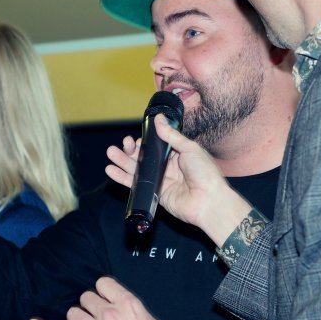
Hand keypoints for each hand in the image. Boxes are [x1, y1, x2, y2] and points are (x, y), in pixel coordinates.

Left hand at [28, 277, 173, 319]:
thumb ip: (139, 315)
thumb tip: (131, 314)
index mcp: (127, 303)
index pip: (103, 283)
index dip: (102, 291)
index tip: (104, 299)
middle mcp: (109, 313)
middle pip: (86, 297)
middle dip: (89, 307)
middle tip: (96, 319)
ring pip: (73, 313)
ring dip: (77, 319)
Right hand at [105, 116, 253, 245]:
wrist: (209, 201)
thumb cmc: (206, 174)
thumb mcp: (189, 148)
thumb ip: (171, 135)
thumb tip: (159, 118)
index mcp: (178, 154)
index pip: (155, 145)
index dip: (144, 141)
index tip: (136, 138)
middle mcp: (168, 167)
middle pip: (144, 157)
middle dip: (131, 150)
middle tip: (123, 144)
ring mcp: (161, 181)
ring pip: (137, 169)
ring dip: (123, 161)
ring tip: (111, 153)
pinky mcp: (155, 194)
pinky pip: (136, 185)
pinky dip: (122, 178)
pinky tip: (111, 170)